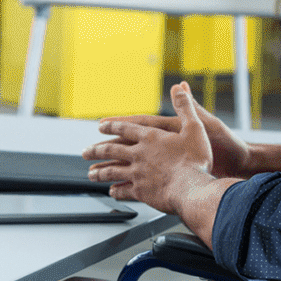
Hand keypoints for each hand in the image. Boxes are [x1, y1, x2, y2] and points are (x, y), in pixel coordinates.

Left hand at [81, 82, 219, 212]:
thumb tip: (180, 87)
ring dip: (100, 172)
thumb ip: (186, 107)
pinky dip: (116, 191)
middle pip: (112, 150)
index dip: (113, 125)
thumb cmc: (195, 159)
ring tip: (91, 174)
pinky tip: (111, 192)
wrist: (192, 188)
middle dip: (97, 150)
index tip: (101, 126)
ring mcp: (137, 174)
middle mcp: (139, 154)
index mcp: (151, 137)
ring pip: (112, 171)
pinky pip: (124, 191)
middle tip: (85, 151)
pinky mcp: (141, 192)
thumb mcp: (195, 127)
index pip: (127, 128)